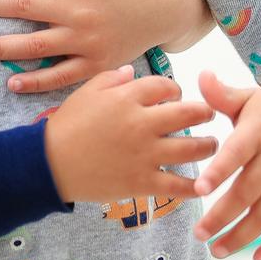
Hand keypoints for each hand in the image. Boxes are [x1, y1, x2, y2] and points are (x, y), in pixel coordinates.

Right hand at [42, 66, 215, 202]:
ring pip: (193, 149)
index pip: (166, 87)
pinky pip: (179, 186)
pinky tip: (202, 183)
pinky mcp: (143, 182)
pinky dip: (195, 186)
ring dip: (208, 146)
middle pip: (190, 113)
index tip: (177, 96)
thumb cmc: (67, 125)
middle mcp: (141, 124)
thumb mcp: (85, 93)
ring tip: (211, 146)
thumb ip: (112, 79)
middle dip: (204, 112)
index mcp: (126, 99)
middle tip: (208, 115)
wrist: (50, 164)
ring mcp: (145, 155)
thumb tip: (133, 72)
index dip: (176, 90)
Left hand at [191, 71, 260, 259]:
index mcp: (257, 133)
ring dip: (242, 236)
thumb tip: (200, 76)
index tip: (197, 190)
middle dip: (221, 216)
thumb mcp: (248, 97)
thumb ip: (221, 94)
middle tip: (198, 233)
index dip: (218, 172)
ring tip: (217, 250)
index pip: (236, 154)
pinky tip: (257, 259)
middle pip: (247, 192)